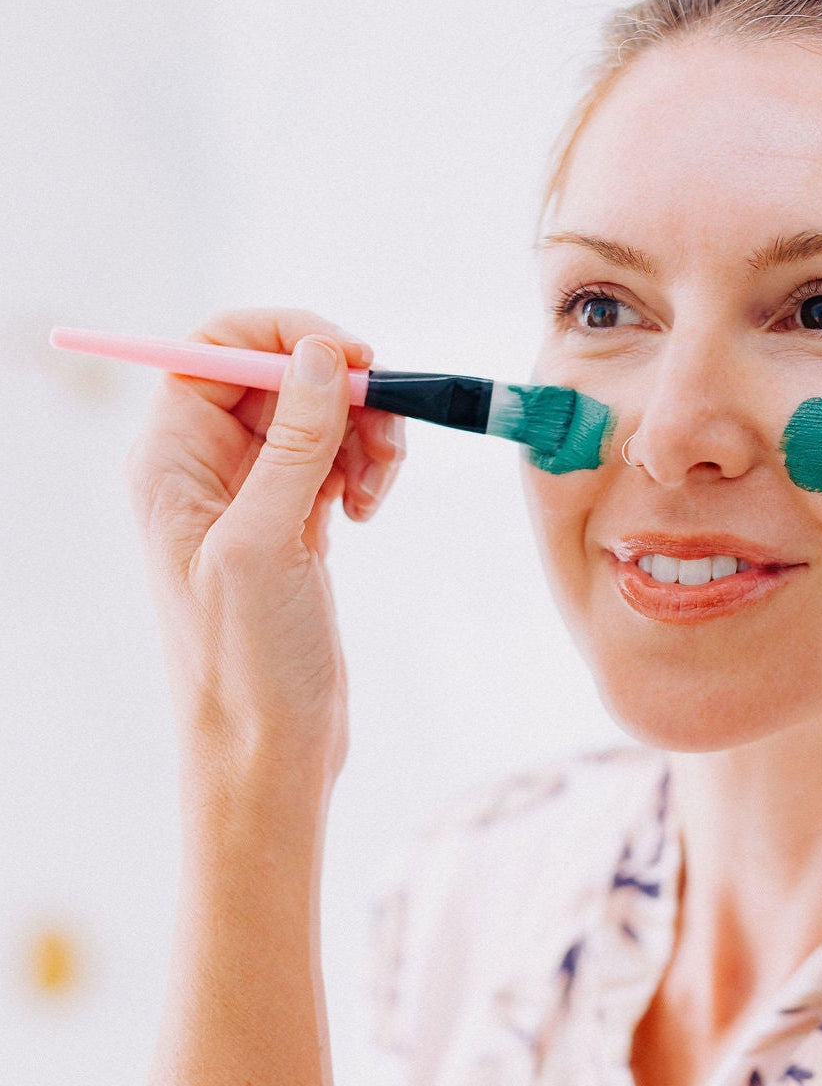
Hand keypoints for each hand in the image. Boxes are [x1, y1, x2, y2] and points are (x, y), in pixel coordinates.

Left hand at [123, 306, 405, 794]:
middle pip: (281, 379)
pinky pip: (336, 463)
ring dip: (364, 438)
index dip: (287, 339)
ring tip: (377, 495)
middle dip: (342, 395)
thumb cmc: (246, 661)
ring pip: (319, 419)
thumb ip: (294, 445)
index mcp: (172, 462)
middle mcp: (208, 469)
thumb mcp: (263, 544)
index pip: (217, 350)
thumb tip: (322, 356)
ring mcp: (255, 497)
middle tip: (384, 440)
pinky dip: (365, 472)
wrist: (269, 746)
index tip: (353, 362)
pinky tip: (368, 514)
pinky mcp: (295, 525)